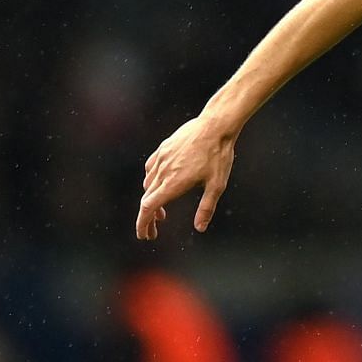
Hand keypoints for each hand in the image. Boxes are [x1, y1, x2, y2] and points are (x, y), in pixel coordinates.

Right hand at [137, 114, 237, 239]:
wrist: (215, 126)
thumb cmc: (218, 156)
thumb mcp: (217, 186)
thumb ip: (206, 208)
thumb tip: (199, 228)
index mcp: (173, 183)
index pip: (149, 208)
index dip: (143, 223)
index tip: (143, 235)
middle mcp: (162, 172)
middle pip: (147, 200)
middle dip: (148, 219)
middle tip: (154, 232)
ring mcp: (160, 159)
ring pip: (148, 185)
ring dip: (151, 201)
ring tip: (161, 213)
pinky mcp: (162, 149)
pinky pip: (150, 169)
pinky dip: (151, 183)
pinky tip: (159, 186)